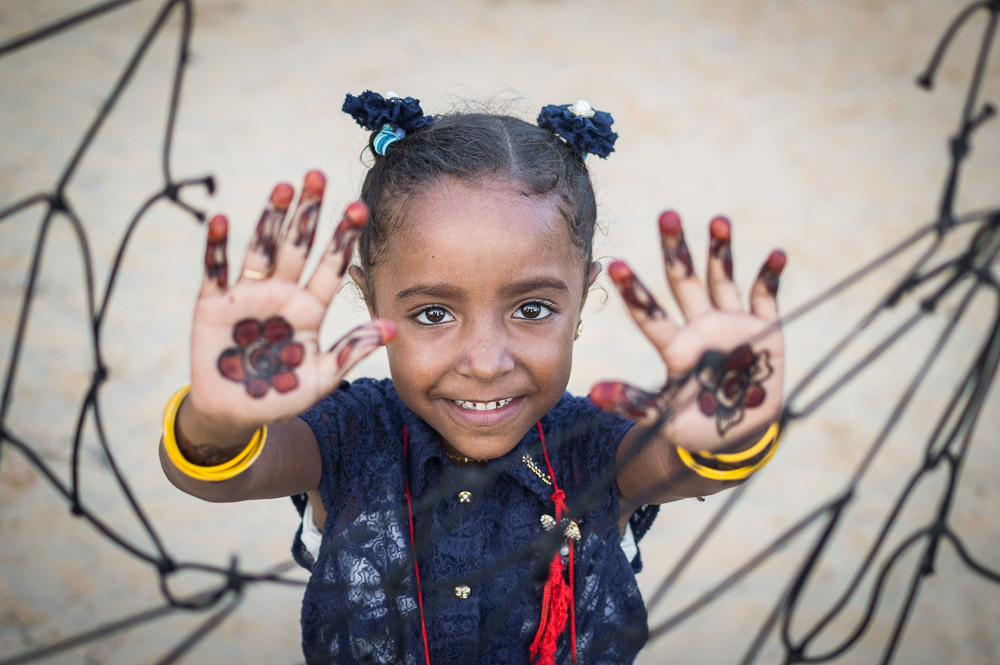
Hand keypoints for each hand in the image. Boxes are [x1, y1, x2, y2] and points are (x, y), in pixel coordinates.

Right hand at [186, 171, 393, 437]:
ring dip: (271, 218)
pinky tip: (223, 220)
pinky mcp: (213, 305)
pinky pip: (215, 271)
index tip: (359, 206)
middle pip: (297, 246)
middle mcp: (282, 294)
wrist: (237, 414)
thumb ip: (352, 350)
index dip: (343, 238)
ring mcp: (248, 297)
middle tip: (318, 175)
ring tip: (284, 186)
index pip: (331, 266)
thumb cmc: (283, 394)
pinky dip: (217, 246)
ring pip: (262, 249)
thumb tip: (393, 329)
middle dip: (308, 212)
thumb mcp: (322, 377)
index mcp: (310, 308)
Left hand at [590, 211, 784, 452]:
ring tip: (718, 220)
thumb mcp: (662, 416)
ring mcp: (731, 324)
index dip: (633, 291)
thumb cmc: (694, 425)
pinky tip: (776, 254)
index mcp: (674, 347)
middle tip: (665, 214)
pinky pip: (765, 297)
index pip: (649, 313)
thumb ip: (632, 402)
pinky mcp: (763, 329)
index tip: (615, 264)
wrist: (738, 433)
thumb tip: (592, 394)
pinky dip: (770, 276)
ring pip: (721, 279)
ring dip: (720, 251)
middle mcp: (699, 327)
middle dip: (675, 249)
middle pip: (683, 280)